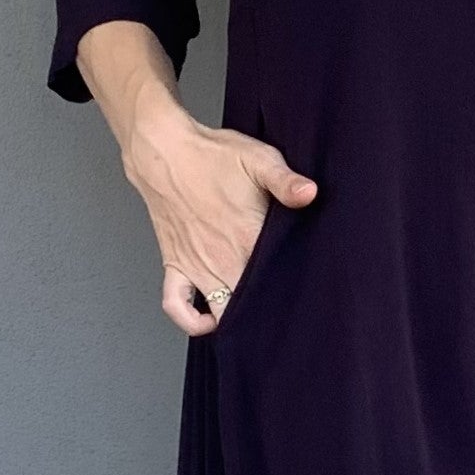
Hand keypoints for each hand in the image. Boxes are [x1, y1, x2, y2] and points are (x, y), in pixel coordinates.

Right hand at [123, 89, 318, 338]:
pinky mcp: (175, 265)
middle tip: (288, 316)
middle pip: (251, 305)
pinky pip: (176, 305)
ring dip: (237, 321)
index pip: (278, 279)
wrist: (164, 152)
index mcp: (247, 237)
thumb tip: (310, 193)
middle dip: (270, 314)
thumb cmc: (212, 155)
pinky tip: (208, 320)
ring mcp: (197, 266)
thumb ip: (285, 180)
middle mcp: (222, 259)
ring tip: (256, 322)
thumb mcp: (258, 159)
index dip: (295, 291)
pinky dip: (190, 320)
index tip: (309, 295)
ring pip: (221, 312)